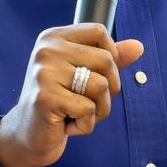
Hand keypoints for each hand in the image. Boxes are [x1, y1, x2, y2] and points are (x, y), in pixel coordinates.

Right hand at [0, 23, 143, 166]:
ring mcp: (44, 72)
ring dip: (98, 110)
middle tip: (89, 102)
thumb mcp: (83, 73)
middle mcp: (47, 49)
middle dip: (109, 89)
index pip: (98, 31)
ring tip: (77, 114)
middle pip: (106, 60)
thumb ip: (110, 58)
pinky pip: (88, 110)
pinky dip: (85, 124)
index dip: (111, 54)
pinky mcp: (46, 98)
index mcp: (54, 37)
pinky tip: (66, 125)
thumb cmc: (60, 100)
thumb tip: (138, 46)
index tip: (102, 74)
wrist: (27, 135)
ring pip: (101, 86)